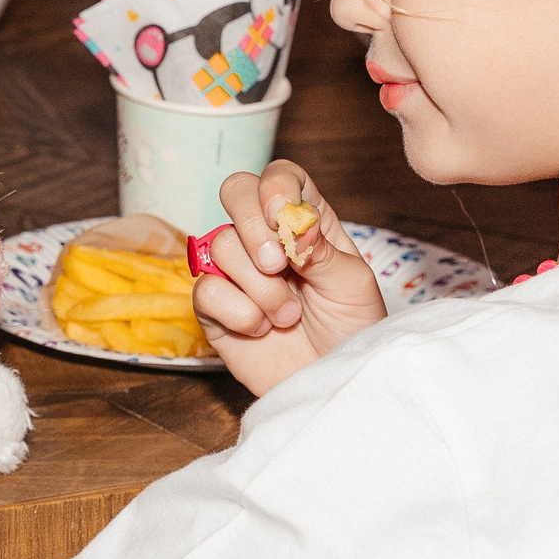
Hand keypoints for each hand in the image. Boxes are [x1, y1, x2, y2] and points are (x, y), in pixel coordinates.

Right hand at [193, 162, 387, 394]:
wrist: (331, 381)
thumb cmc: (351, 331)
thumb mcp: (353, 285)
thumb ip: (321, 248)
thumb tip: (291, 223)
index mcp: (305, 222)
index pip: (279, 177)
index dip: (276, 187)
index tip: (284, 218)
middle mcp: (266, 238)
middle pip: (236, 193)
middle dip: (254, 227)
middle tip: (278, 266)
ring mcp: (236, 270)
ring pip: (220, 245)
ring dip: (259, 286)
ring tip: (287, 316)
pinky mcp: (215, 306)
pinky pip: (206, 290)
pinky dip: (238, 312)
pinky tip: (261, 329)